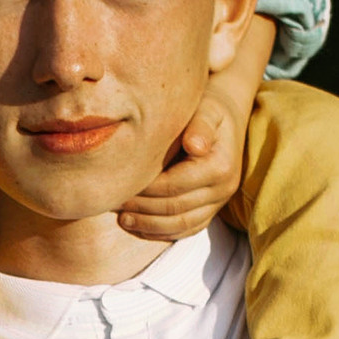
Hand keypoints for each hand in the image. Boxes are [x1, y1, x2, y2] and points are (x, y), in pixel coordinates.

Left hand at [116, 79, 252, 245]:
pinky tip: (138, 226)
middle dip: (142, 209)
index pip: (175, 185)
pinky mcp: (211, 210)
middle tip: (113, 204)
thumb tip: (195, 145)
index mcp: (220, 166)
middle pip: (176, 208)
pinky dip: (161, 232)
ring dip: (149, 225)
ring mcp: (219, 203)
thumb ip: (200, 124)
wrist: (225, 115)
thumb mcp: (207, 108)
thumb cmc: (209, 107)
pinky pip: (186, 229)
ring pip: (181, 225)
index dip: (145, 189)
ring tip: (122, 219)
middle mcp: (224, 188)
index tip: (120, 185)